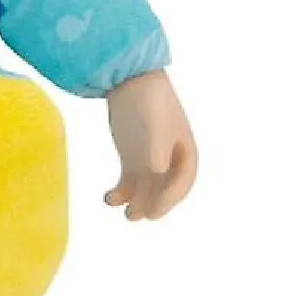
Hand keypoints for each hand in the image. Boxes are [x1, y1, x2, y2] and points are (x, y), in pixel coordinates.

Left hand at [105, 69, 196, 219]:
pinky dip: (121, 193)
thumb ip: (158, 149)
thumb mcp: (156, 124)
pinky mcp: (132, 158)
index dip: (168, 200)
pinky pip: (129, 182)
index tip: (153, 211)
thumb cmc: (149, 100)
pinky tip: (109, 198)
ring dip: (136, 204)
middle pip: (164, 192)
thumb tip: (158, 171)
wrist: (129, 79)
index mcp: (186, 154)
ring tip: (125, 213)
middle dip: (152, 206)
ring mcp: (150, 161)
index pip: (181, 184)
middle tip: (137, 216)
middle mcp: (171, 162)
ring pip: (146, 191)